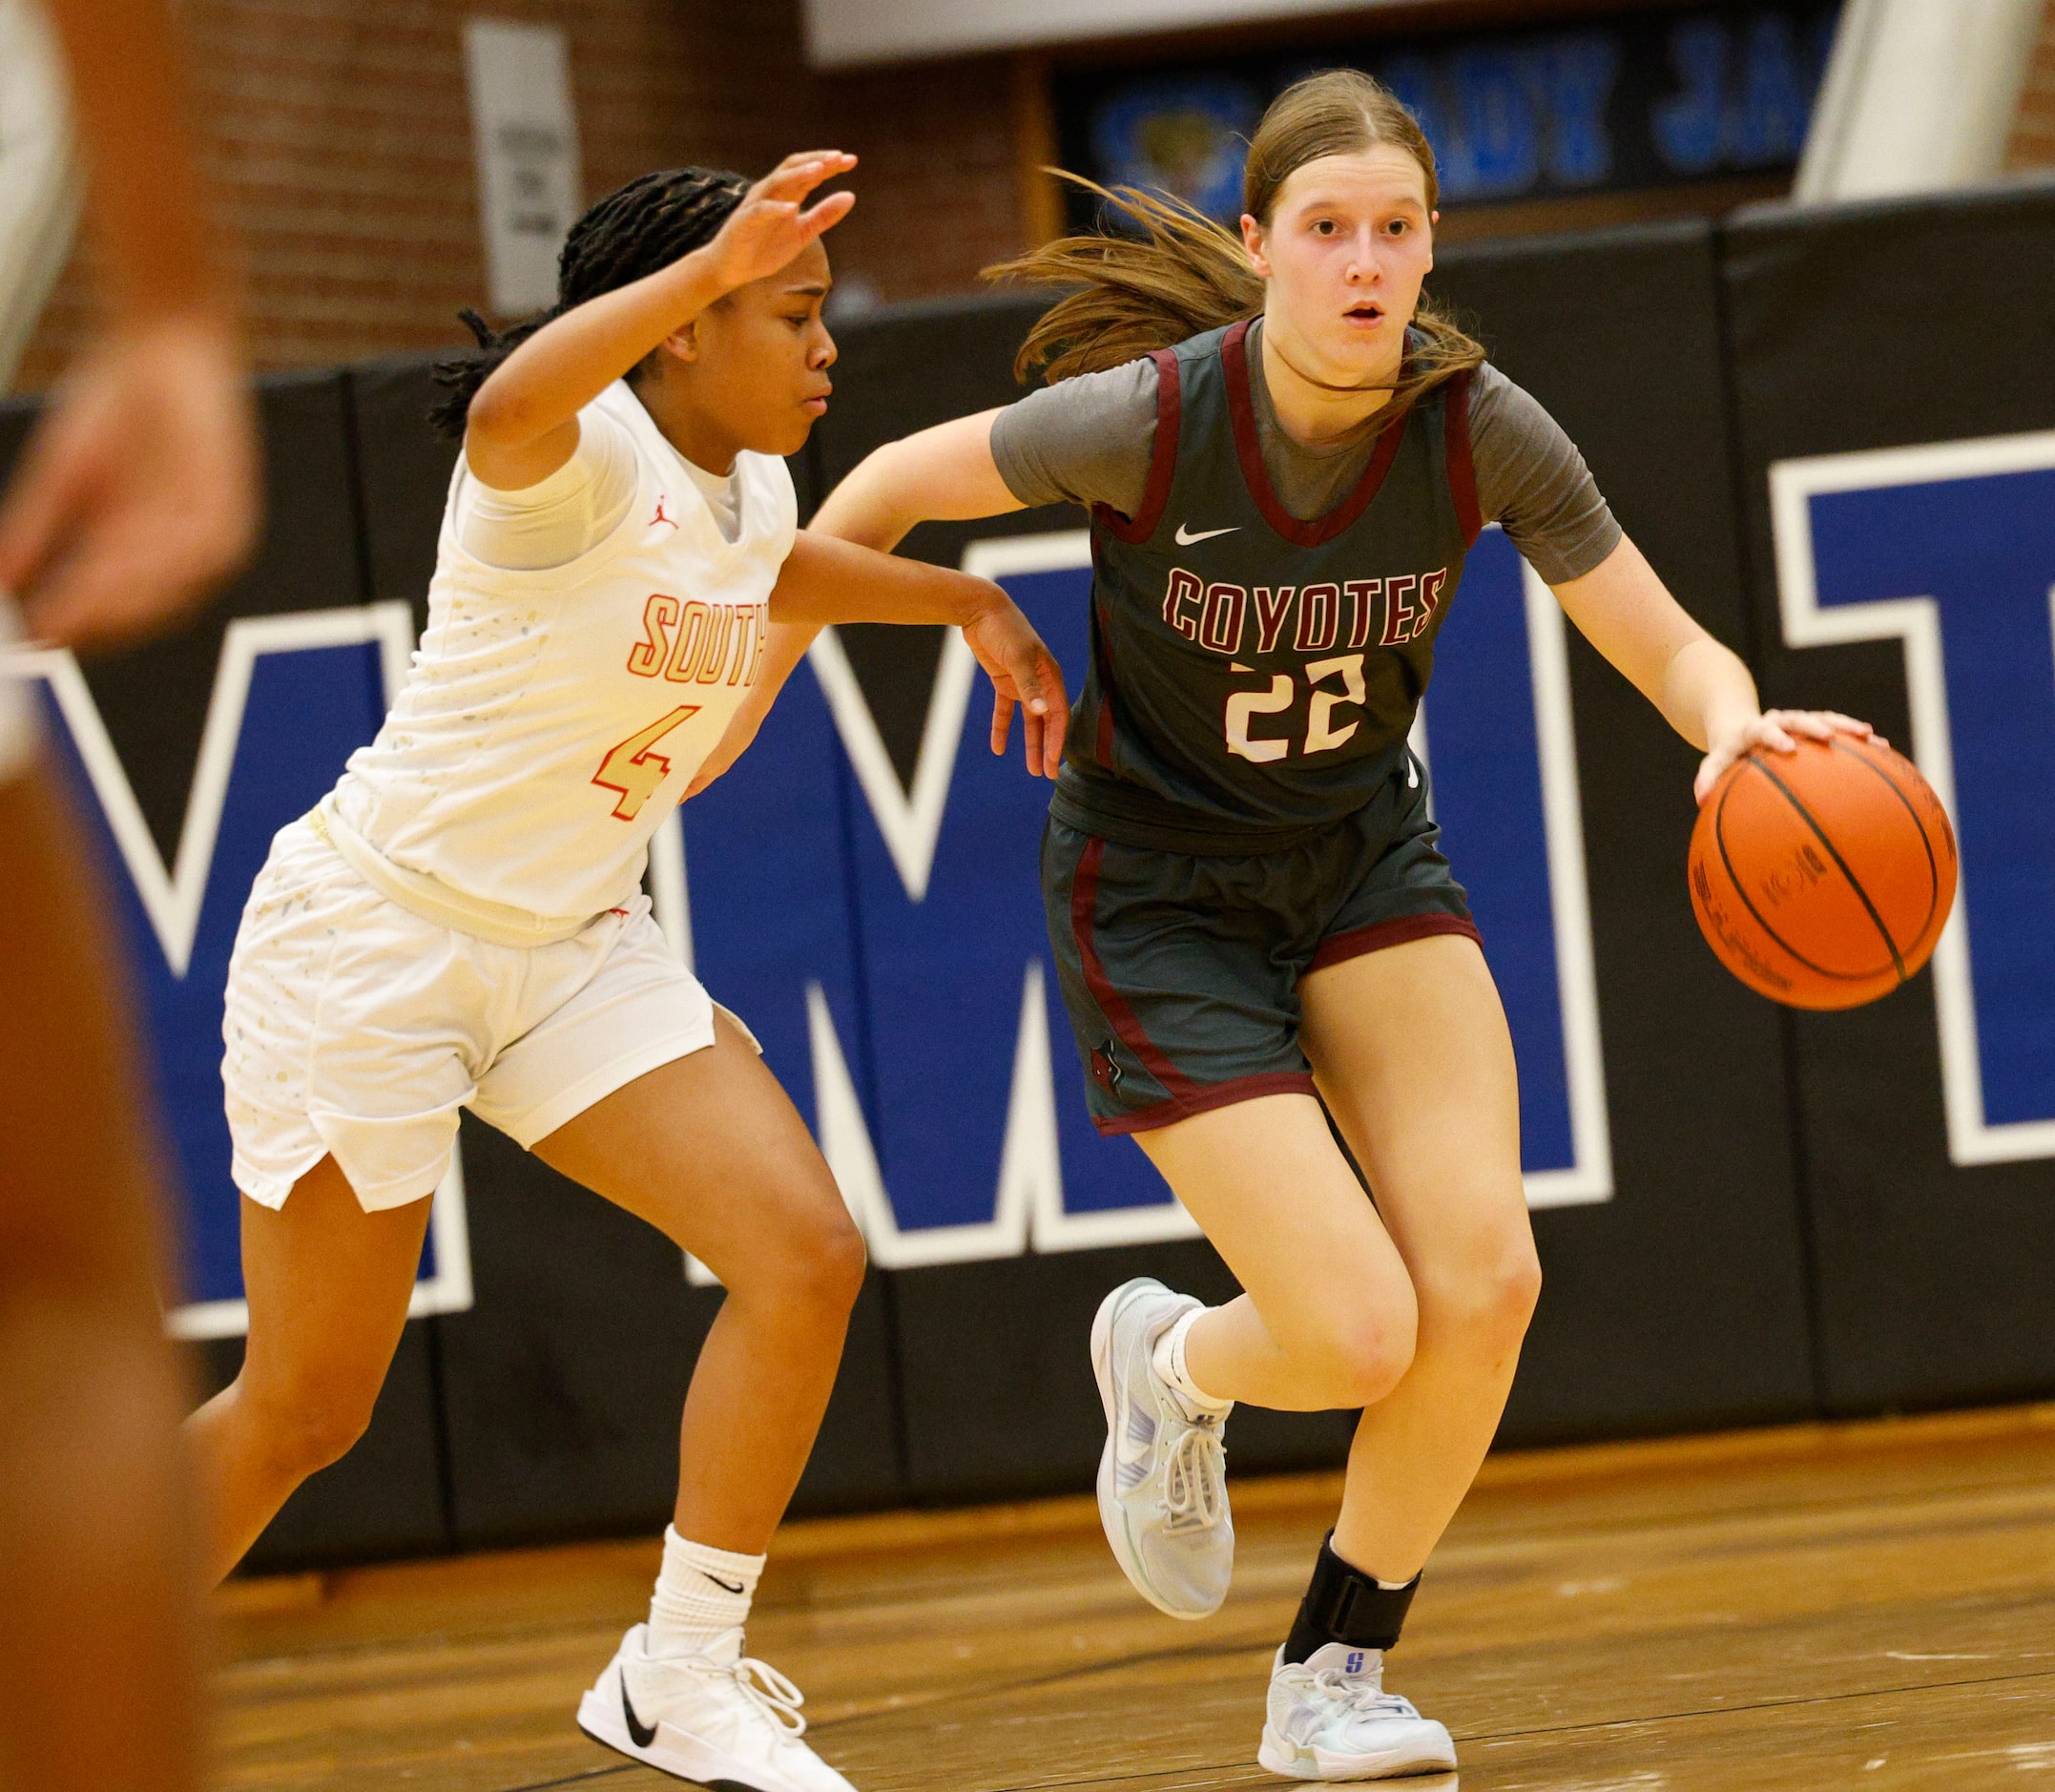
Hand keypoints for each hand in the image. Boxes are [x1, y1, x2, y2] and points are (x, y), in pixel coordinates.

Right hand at [0, 312, 256, 651]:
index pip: (100, 612)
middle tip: (56, 627)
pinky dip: (166, 567)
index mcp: (126, 553)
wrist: (162, 348)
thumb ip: (33, 533)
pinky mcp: (231, 516)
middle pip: (135, 613)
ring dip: (124, 599)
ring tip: (83, 596)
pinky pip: (203, 556)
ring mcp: (201, 539)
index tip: (31, 638)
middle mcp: (166, 555)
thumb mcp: (60, 476)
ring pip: (167, 593)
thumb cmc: (110, 407)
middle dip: (95, 622)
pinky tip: (126, 565)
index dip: (68, 627)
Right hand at [701, 151, 857, 294]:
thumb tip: (851, 196)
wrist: (734, 268)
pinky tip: (792, 208)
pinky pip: (761, 211)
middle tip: (838, 157)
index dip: (829, 165)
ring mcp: (757, 204)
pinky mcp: (745, 221)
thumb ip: (824, 215)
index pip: (810, 172)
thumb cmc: (765, 248)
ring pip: (777, 181)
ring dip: (798, 175)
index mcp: (787, 194)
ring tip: (818, 170)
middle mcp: (772, 192)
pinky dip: (776, 208)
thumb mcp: (803, 233)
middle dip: (816, 161)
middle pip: (794, 167)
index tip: (852, 160)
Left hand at [962, 591, 1067, 778]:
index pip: (1059, 715)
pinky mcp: (1004, 681)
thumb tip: (1042, 712)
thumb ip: (1029, 686)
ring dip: (1031, 744)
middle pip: (1048, 722)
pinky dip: (1002, 728)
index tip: (1053, 763)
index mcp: (1051, 676)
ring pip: (1030, 721)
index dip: (1057, 740)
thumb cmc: (1005, 629)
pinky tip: (998, 748)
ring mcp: (1022, 683)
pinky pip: (1005, 711)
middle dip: (1049, 748)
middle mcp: (1041, 682)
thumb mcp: (1017, 658)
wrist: (982, 610)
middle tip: (1048, 775)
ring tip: (1032, 769)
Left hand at [1695, 708, 1878, 803]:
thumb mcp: (1716, 761)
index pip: (1762, 729)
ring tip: (1872, 738)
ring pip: (1824, 719)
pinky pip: (1839, 730)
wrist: (1739, 726)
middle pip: (1797, 718)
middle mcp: (1778, 721)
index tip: (1787, 747)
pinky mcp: (1816, 726)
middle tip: (1830, 736)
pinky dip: (1858, 739)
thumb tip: (1699, 799)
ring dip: (1846, 727)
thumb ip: (1709, 777)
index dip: (1774, 736)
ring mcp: (1799, 722)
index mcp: (1753, 730)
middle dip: (1814, 725)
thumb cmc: (1729, 752)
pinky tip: (1884, 750)